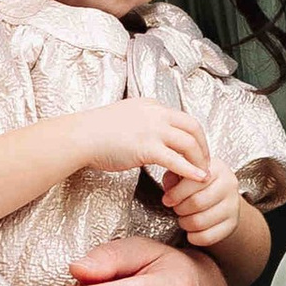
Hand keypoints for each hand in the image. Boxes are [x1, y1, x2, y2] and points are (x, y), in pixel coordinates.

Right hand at [76, 104, 213, 186]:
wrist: (80, 137)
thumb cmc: (95, 132)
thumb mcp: (124, 118)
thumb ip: (141, 124)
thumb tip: (148, 137)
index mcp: (151, 106)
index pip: (182, 118)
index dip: (194, 136)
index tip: (197, 150)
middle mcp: (156, 113)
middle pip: (193, 127)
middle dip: (203, 146)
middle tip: (205, 162)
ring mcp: (152, 129)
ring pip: (189, 142)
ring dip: (199, 159)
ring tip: (202, 174)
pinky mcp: (147, 147)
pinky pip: (176, 160)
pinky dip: (191, 170)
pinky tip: (198, 179)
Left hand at [159, 159, 242, 250]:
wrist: (219, 194)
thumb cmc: (198, 183)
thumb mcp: (186, 172)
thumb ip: (175, 174)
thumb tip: (170, 185)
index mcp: (216, 169)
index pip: (195, 181)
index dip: (176, 193)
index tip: (167, 199)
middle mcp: (228, 185)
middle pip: (197, 203)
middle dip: (180, 209)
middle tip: (176, 208)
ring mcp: (233, 206)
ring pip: (200, 222)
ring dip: (185, 223)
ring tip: (183, 218)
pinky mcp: (232, 224)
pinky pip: (208, 237)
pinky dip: (194, 237)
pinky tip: (191, 230)